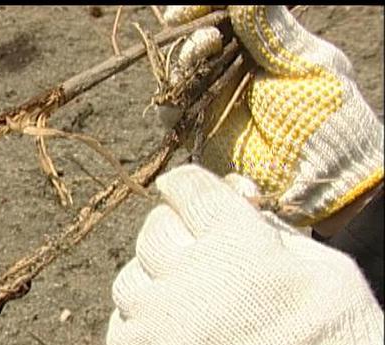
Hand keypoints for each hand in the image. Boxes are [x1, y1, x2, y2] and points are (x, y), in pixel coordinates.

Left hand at [106, 164, 383, 344]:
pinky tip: (168, 334)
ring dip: (152, 282)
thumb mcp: (318, 261)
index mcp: (235, 238)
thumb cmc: (329, 333)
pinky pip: (120, 324)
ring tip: (181, 300)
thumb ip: (268, 226)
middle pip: (154, 229)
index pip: (188, 188)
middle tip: (190, 249)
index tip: (179, 190)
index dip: (182, 186)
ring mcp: (156, 316)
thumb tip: (235, 197)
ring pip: (128, 277)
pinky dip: (139, 325)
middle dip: (172, 232)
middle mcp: (187, 270)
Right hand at [162, 6, 383, 227]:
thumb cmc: (328, 116)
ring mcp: (215, 105)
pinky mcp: (201, 135)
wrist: (325, 175)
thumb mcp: (303, 62)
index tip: (184, 9)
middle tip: (206, 37)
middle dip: (192, 35)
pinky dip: (170, 101)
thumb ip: (270, 30)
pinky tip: (181, 89)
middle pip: (195, 46)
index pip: (223, 21)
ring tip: (200, 53)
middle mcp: (233, 75)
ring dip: (183, 61)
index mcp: (261, 51)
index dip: (201, 11)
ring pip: (180, 77)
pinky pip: (173, 115)